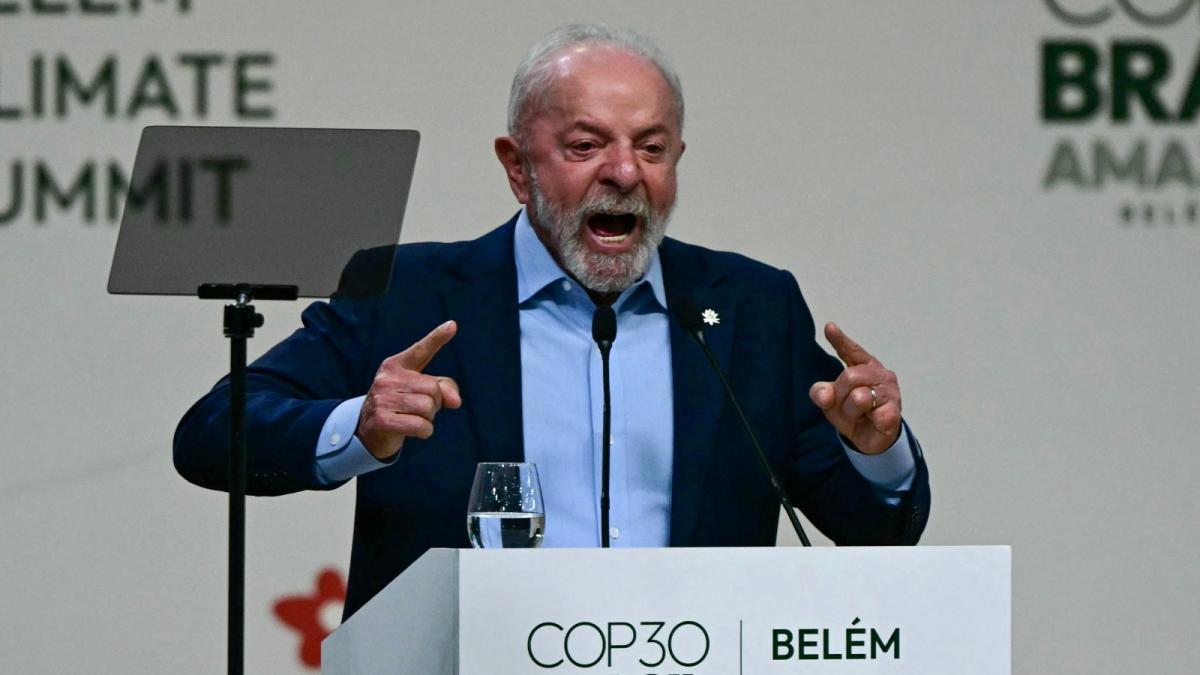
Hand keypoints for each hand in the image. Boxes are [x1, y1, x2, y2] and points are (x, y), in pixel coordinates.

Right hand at [357, 320, 461, 459]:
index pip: (420, 350)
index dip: (437, 338)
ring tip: (412, 418)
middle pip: (433, 389)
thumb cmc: (401, 405)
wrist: (369, 430)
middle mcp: (388, 378)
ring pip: (428, 408)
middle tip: (417, 408)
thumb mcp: (421, 391)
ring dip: (428, 419)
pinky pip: (421, 426)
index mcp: (397, 365)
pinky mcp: (382, 419)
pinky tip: (412, 430)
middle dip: (434, 404)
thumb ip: (444, 388)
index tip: (452, 325)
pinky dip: (424, 432)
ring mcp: (383, 398)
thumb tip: (455, 401)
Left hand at [808, 322, 900, 454]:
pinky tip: (872, 421)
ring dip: (851, 412)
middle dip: (840, 396)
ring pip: (859, 397)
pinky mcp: (895, 412)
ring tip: (859, 416)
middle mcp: (880, 375)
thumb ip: (821, 393)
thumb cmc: (852, 414)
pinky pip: (874, 414)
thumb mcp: (830, 402)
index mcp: (864, 367)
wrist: (870, 440)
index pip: (852, 351)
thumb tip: (825, 395)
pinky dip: (868, 420)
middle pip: (849, 376)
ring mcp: (891, 392)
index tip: (829, 327)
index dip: (840, 340)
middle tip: (846, 407)